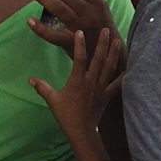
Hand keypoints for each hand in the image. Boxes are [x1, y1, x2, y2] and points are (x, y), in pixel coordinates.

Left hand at [26, 0, 120, 57]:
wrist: (109, 52)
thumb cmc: (101, 26)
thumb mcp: (98, 7)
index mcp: (97, 1)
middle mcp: (90, 13)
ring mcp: (81, 28)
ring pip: (59, 8)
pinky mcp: (72, 43)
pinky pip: (53, 35)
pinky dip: (40, 28)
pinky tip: (30, 20)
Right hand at [29, 29, 122, 145]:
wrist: (81, 131)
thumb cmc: (65, 115)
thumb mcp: (52, 100)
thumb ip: (42, 87)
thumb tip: (30, 79)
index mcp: (77, 81)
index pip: (79, 59)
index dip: (79, 45)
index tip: (80, 31)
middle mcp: (91, 82)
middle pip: (98, 59)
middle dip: (102, 43)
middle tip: (106, 30)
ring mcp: (101, 88)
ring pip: (109, 68)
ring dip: (114, 53)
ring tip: (118, 40)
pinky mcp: (108, 95)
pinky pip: (117, 84)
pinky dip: (124, 75)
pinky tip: (130, 66)